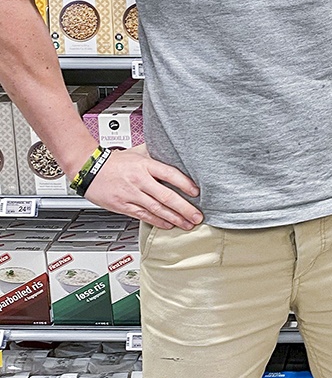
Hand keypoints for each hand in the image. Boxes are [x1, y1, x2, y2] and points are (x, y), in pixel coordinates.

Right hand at [84, 144, 202, 229]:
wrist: (88, 168)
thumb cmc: (115, 161)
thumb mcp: (137, 152)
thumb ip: (155, 155)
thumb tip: (174, 153)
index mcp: (145, 165)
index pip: (170, 174)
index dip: (185, 184)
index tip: (197, 193)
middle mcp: (140, 179)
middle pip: (166, 196)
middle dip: (184, 208)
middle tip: (197, 216)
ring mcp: (131, 194)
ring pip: (157, 208)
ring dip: (174, 218)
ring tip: (188, 224)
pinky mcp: (123, 205)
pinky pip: (143, 215)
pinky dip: (157, 221)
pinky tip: (168, 225)